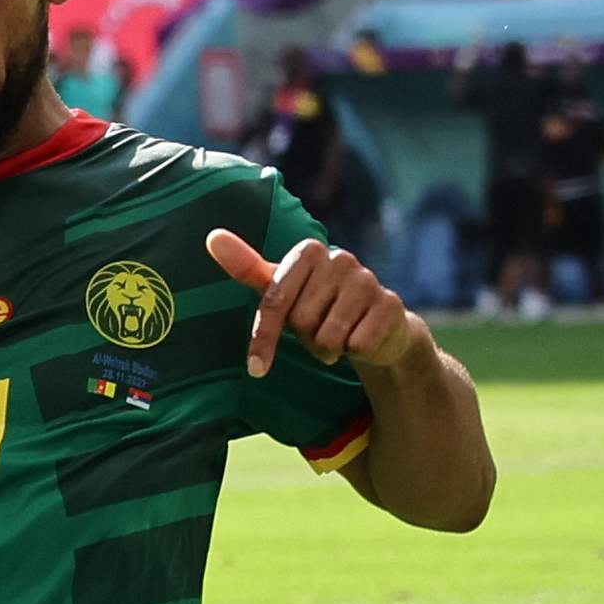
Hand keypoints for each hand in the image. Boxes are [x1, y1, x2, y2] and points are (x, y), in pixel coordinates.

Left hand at [206, 230, 425, 375]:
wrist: (375, 324)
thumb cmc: (320, 304)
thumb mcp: (282, 289)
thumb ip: (248, 267)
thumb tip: (212, 236)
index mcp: (310, 251)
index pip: (275, 301)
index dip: (265, 338)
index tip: (256, 367)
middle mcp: (341, 258)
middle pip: (303, 321)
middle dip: (307, 338)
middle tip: (320, 330)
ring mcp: (368, 280)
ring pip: (329, 336)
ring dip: (329, 348)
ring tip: (339, 335)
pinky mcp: (391, 305)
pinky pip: (357, 345)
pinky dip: (355, 351)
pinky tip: (361, 337)